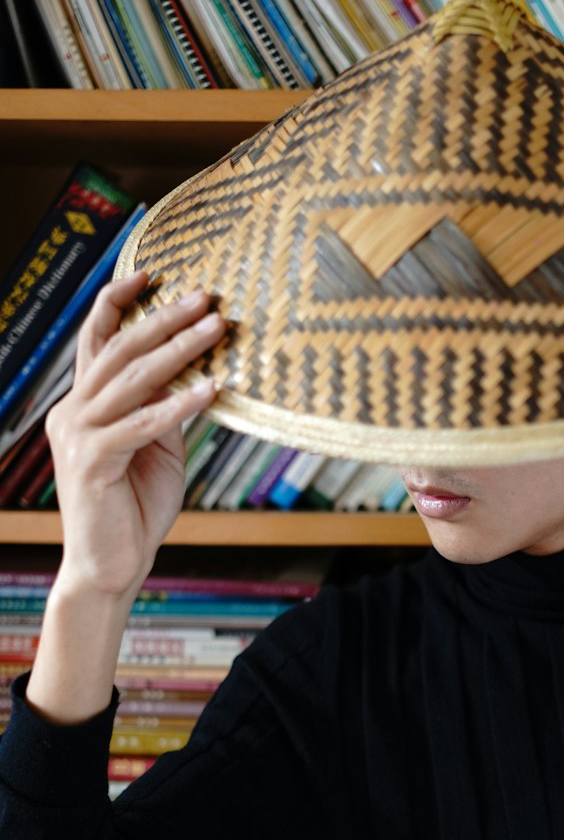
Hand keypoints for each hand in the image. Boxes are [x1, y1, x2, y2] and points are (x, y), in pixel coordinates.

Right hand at [45, 270, 227, 600]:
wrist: (110, 567)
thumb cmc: (135, 509)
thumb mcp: (157, 448)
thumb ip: (164, 409)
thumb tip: (192, 370)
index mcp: (83, 405)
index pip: (96, 340)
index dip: (118, 301)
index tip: (151, 272)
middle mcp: (71, 412)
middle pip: (119, 350)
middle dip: (164, 319)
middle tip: (205, 296)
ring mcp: (76, 435)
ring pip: (131, 379)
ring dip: (178, 350)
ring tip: (216, 327)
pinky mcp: (92, 462)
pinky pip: (141, 424)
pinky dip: (177, 405)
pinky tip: (210, 388)